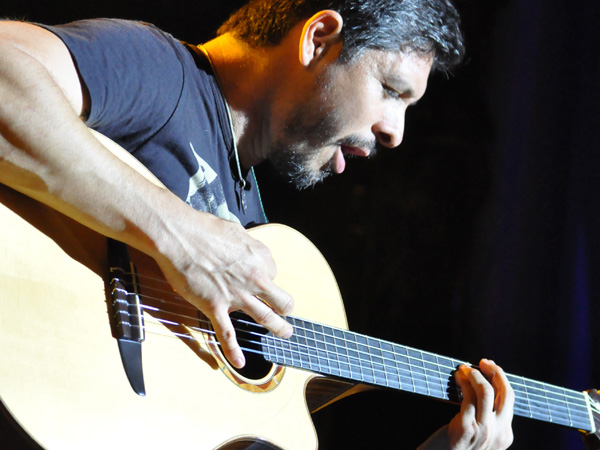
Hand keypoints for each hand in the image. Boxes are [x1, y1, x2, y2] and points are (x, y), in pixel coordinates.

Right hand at [153, 207, 293, 368]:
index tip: (256, 276)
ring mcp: (236, 294)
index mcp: (260, 257)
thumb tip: (248, 253)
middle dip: (285, 307)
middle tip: (286, 313)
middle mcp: (254, 278)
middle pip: (281, 299)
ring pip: (265, 317)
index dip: (265, 275)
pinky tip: (239, 363)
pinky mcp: (215, 306)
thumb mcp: (235, 231)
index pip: (272, 273)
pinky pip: (227, 333)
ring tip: (285, 333)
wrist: (179, 235)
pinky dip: (234, 351)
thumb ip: (247, 245)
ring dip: (278, 328)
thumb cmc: (203, 228)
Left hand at [418, 359, 513, 449]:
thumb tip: (484, 383)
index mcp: (504, 435)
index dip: (500, 379)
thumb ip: (486, 418)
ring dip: (475, 375)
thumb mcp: (480, 435)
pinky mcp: (465, 427)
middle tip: (482, 362)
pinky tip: (458, 377)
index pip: (509, 399)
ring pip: (486, 392)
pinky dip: (463, 382)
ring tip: (464, 369)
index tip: (489, 367)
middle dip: (495, 372)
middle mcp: (498, 434)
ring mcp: (483, 431)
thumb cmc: (456, 446)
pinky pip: (468, 397)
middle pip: (505, 393)